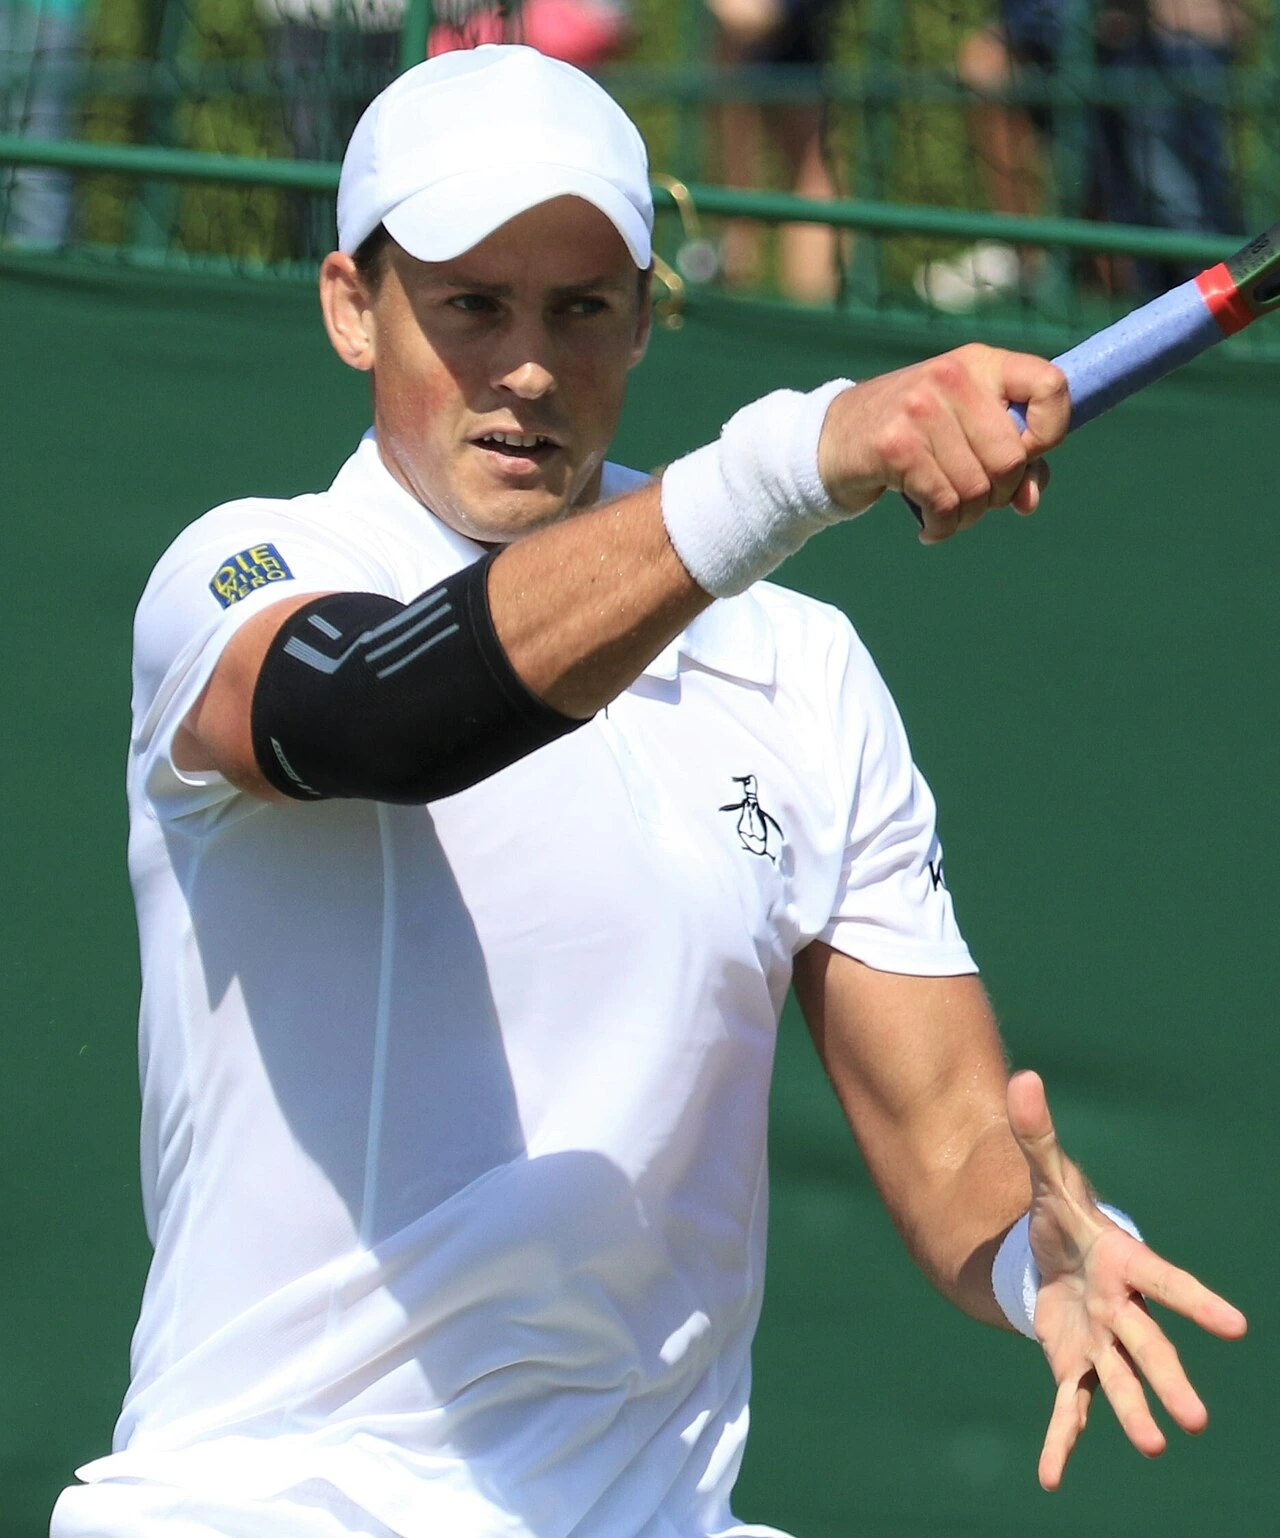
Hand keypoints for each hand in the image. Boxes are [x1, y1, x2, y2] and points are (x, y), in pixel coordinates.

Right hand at [816, 344, 1069, 541]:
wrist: (831, 441)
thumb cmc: (910, 436)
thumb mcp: (964, 430)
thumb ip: (1011, 458)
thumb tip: (1028, 501)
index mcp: (980, 363)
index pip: (1051, 385)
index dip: (1051, 432)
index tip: (1027, 454)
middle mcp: (952, 378)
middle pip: (1011, 457)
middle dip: (1000, 494)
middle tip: (975, 500)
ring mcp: (921, 409)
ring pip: (978, 488)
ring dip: (968, 517)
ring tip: (947, 516)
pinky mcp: (895, 446)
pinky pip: (944, 504)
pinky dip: (942, 527)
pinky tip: (930, 528)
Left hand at [1007, 1070, 1247, 1489]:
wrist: (1051, 1253)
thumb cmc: (1061, 1214)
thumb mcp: (1046, 1173)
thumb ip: (1035, 1131)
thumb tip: (1020, 1077)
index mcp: (1123, 1262)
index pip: (1166, 1282)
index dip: (1197, 1302)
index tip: (1236, 1325)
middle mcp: (1120, 1309)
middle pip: (1148, 1346)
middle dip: (1169, 1379)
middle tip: (1193, 1418)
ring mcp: (1099, 1343)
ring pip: (1118, 1383)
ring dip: (1133, 1414)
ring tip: (1151, 1445)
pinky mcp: (1072, 1366)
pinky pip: (1069, 1409)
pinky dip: (1061, 1442)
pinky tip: (1050, 1478)